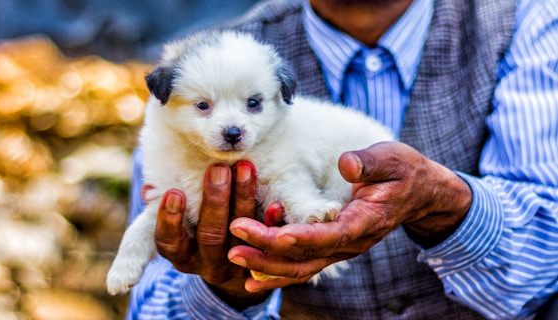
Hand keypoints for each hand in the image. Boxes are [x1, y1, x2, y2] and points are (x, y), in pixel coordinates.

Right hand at [153, 161, 269, 309]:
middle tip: (218, 169)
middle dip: (215, 201)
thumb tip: (150, 189)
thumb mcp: (176, 221)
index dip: (170, 220)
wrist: (237, 261)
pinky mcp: (264, 262)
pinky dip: (273, 222)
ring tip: (245, 168)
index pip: (169, 242)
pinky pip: (271, 243)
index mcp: (181, 254)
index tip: (174, 193)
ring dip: (243, 200)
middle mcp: (207, 264)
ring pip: (242, 235)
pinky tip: (276, 202)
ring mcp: (238, 265)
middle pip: (210, 236)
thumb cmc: (195, 227)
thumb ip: (160, 207)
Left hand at [228, 141, 471, 291]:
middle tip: (236, 240)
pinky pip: (302, 264)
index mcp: (366, 221)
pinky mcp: (331, 246)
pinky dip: (277, 270)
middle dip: (270, 251)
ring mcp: (340, 248)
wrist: (417, 193)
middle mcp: (351, 243)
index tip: (276, 235)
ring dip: (267, 265)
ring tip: (235, 256)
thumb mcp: (392, 158)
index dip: (304, 238)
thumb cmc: (403, 172)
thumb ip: (369, 163)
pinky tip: (252, 275)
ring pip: (301, 266)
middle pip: (308, 256)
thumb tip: (346, 164)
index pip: (332, 235)